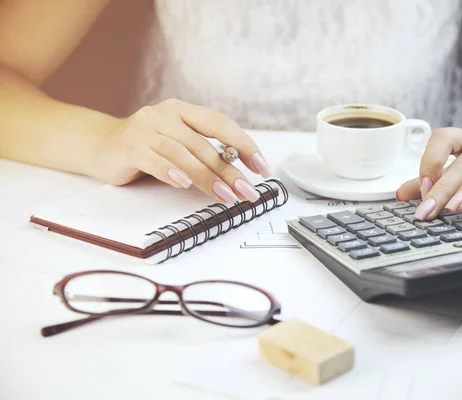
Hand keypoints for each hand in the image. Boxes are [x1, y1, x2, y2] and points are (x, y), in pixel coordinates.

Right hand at [93, 99, 270, 202]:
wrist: (98, 146)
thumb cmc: (146, 150)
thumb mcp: (177, 146)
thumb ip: (201, 153)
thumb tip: (238, 176)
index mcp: (183, 111)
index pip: (220, 124)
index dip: (244, 144)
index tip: (261, 168)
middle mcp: (165, 114)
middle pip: (204, 144)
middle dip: (230, 171)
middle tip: (247, 192)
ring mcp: (146, 128)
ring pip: (183, 153)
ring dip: (207, 177)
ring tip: (226, 196)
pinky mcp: (128, 146)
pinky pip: (154, 159)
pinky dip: (170, 172)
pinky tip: (184, 184)